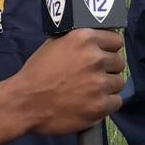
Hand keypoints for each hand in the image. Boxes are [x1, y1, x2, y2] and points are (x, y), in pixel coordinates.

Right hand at [0, 29, 124, 144]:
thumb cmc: (37, 72)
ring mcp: (99, 83)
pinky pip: (116, 101)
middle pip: (119, 62)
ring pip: (119, 82)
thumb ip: (77, 40)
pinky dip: (107, 103)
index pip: (116, 40)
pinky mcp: (100, 105)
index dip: (110, 49)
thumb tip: (96, 38)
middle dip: (109, 68)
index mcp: (84, 39)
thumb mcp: (55, 44)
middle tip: (95, 75)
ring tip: (93, 90)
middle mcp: (95, 58)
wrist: (24, 102)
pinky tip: (93, 103)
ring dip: (109, 86)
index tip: (104, 55)